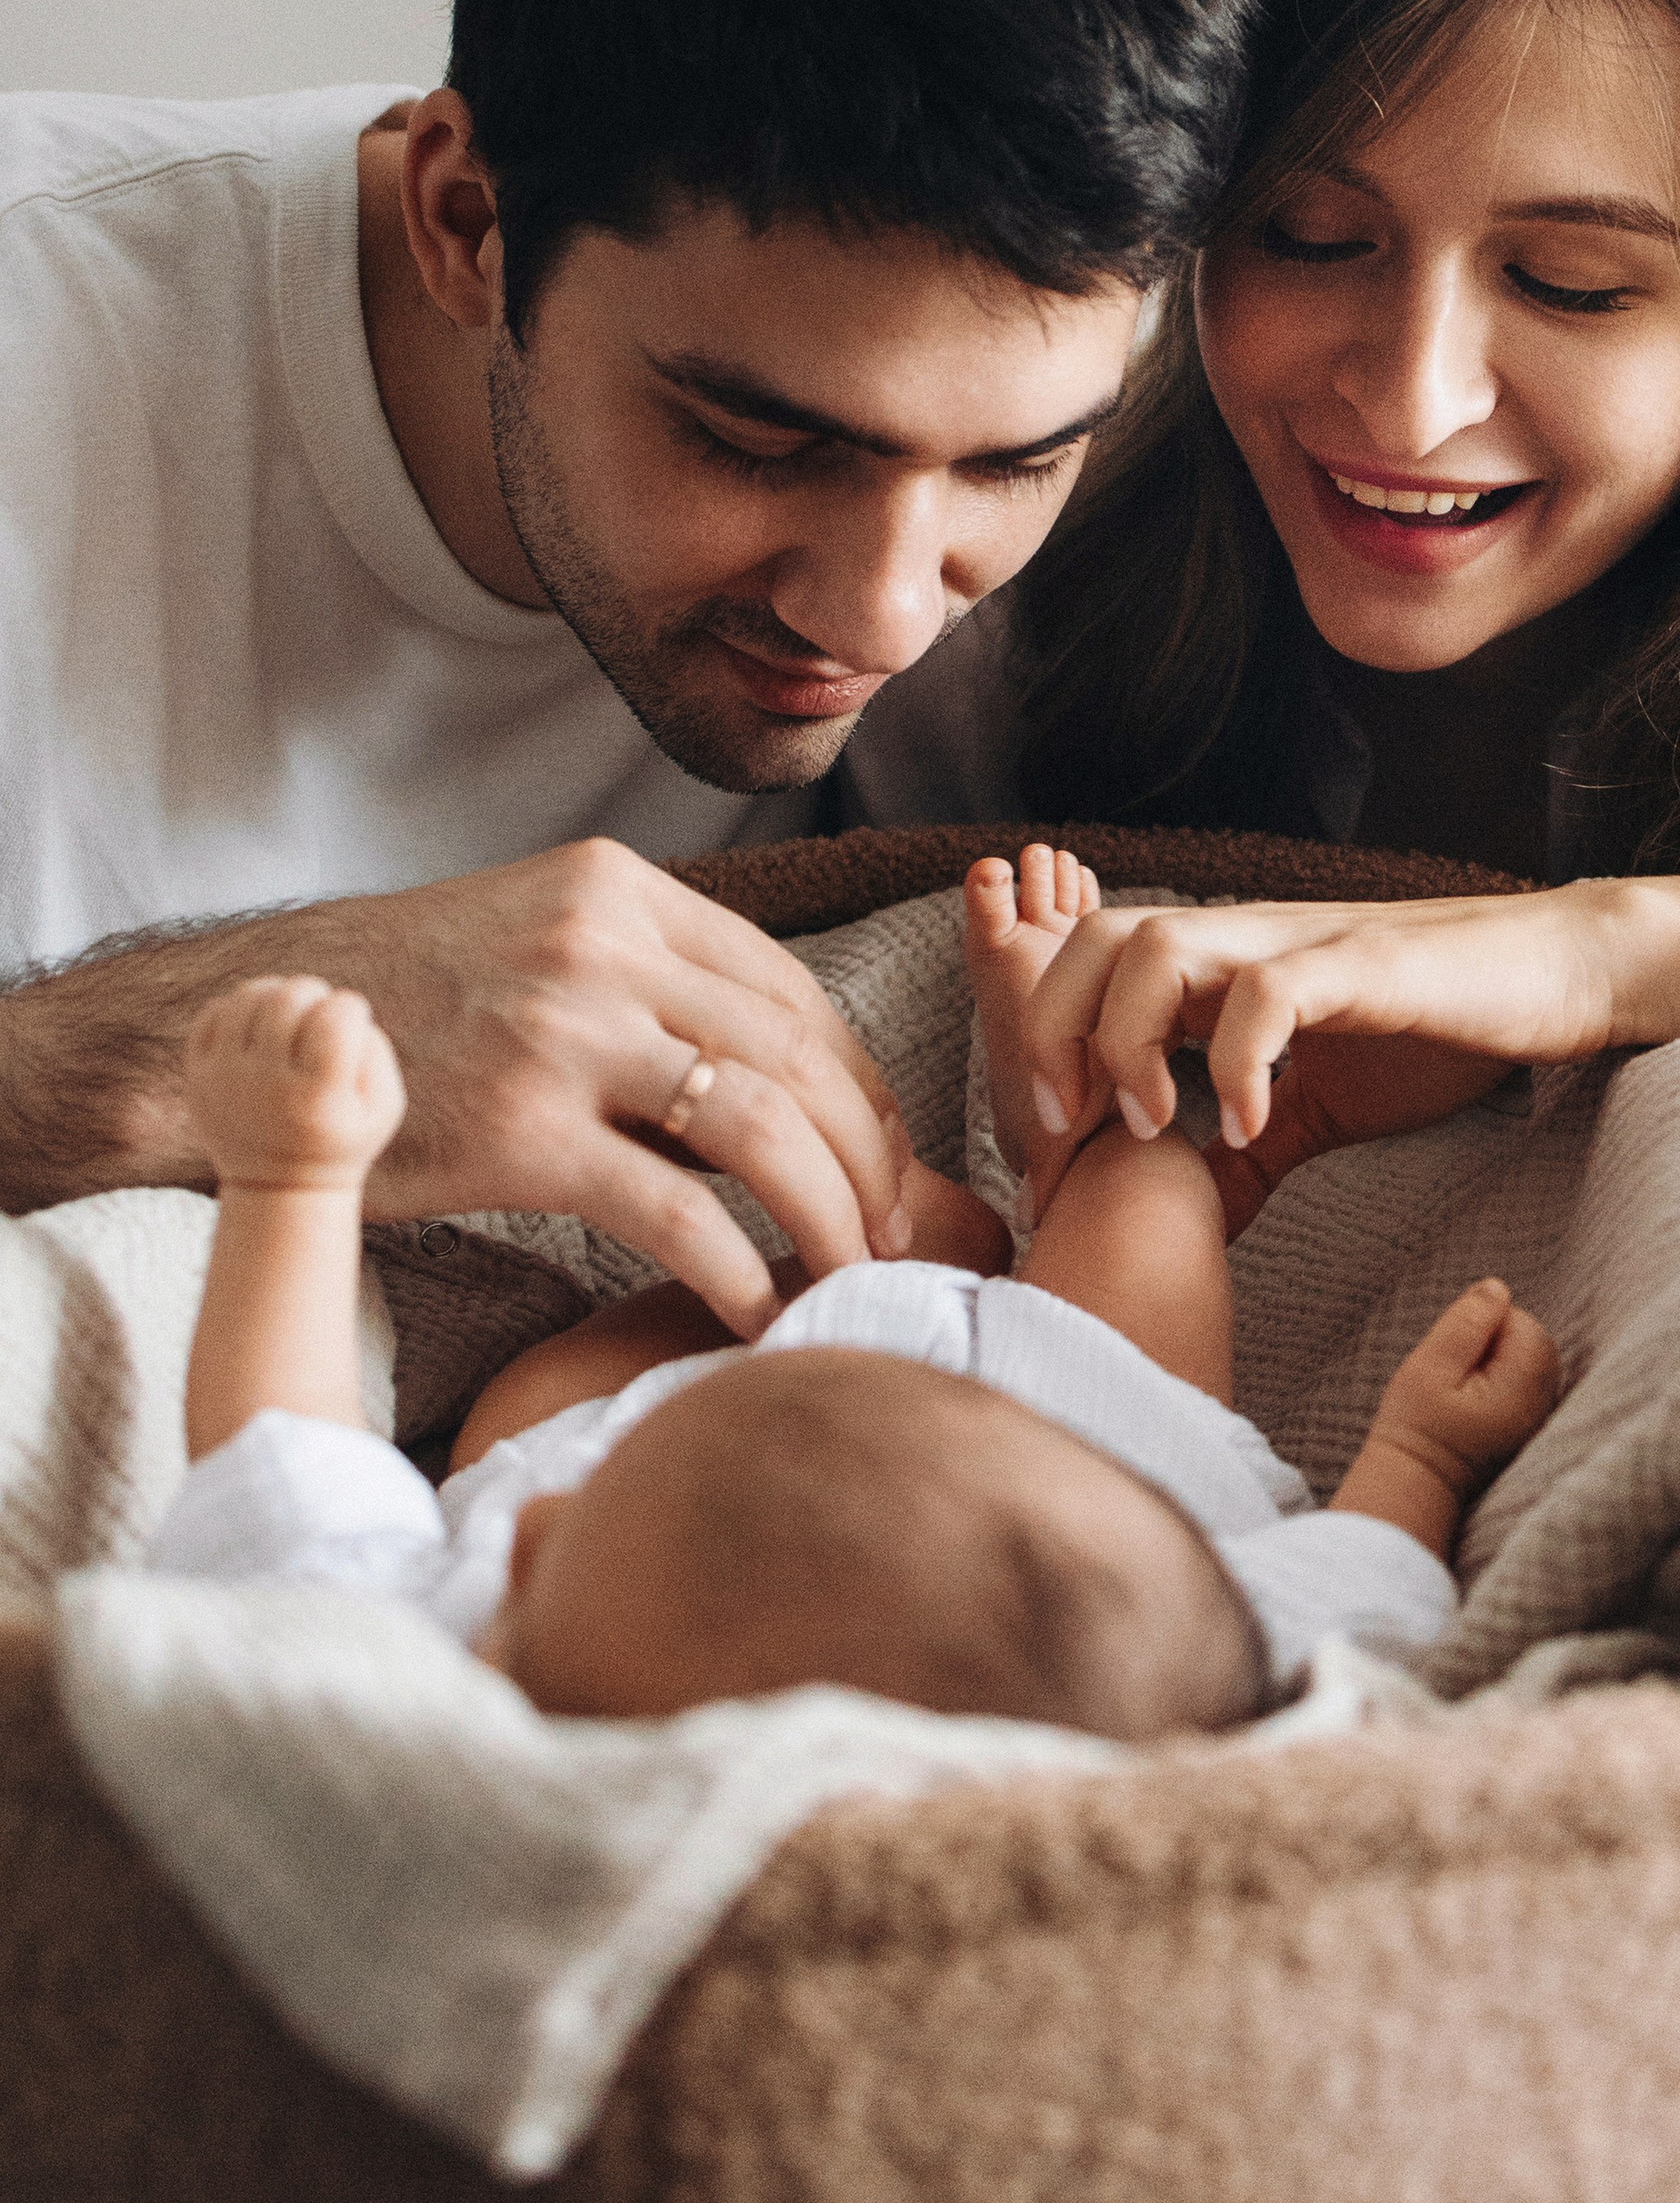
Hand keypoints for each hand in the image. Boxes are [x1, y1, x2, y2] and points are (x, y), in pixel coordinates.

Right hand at [5, 839, 912, 1331]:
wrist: (255, 1036)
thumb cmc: (410, 1003)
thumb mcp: (539, 942)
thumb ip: (653, 991)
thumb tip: (786, 1088)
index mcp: (619, 889)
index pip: (790, 987)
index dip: (860, 1080)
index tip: (890, 1150)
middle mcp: (602, 947)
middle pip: (796, 1056)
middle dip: (870, 1154)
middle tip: (902, 1229)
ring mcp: (562, 1034)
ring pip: (759, 1127)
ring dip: (831, 1212)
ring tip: (857, 1273)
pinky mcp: (521, 1131)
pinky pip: (674, 1210)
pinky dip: (740, 1269)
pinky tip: (762, 1313)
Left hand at [185, 977, 406, 1190]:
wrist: (278, 1188)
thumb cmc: (341, 1138)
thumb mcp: (383, 1106)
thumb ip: (373, 1047)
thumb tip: (335, 1005)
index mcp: (318, 1098)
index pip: (335, 1017)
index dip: (351, 1008)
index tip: (351, 1026)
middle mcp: (267, 1086)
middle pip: (289, 998)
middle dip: (314, 994)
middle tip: (319, 1016)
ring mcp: (225, 1080)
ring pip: (247, 997)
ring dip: (276, 993)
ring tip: (289, 1015)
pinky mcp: (198, 1077)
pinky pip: (212, 1012)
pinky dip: (238, 1007)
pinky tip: (257, 1027)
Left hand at [1023, 875, 1679, 1150]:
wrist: (1557, 975)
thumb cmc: (1440, 1030)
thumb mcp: (1321, 1104)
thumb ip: (1252, 1146)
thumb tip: (1193, 1215)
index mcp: (1226, 965)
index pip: (1093, 967)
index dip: (1049, 1041)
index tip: (1053, 1140)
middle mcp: (1246, 937)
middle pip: (1098, 938)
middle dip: (1056, 1029)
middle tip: (1068, 1127)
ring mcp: (1301, 941)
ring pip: (1159, 944)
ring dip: (1129, 1038)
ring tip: (1150, 1124)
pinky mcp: (1362, 963)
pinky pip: (1271, 991)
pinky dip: (1237, 1061)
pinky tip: (1250, 1124)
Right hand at [1371, 1279, 1560, 1488]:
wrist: (1414, 1483)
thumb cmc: (1416, 1426)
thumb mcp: (1431, 1366)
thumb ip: (1466, 1323)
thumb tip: (1497, 1287)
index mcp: (1519, 1389)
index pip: (1525, 1326)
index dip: (1489, 1321)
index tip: (1455, 1347)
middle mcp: (1538, 1406)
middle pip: (1537, 1344)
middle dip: (1500, 1338)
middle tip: (1457, 1364)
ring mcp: (1534, 1421)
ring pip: (1533, 1365)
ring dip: (1502, 1359)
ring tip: (1463, 1382)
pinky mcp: (1524, 1431)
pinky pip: (1527, 1387)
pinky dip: (1505, 1380)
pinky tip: (1473, 1397)